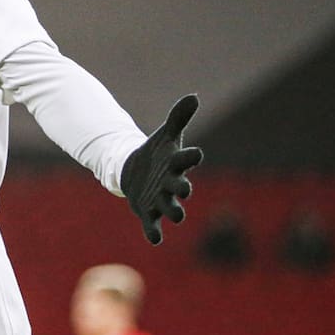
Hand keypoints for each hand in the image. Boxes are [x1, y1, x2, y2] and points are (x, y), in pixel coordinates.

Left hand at [120, 94, 203, 244]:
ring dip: (173, 211)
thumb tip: (193, 96)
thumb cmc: (156, 154)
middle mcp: (172, 184)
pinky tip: (155, 237)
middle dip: (183, 189)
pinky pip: (153, 226)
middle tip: (185, 189)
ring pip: (171, 209)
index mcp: (176, 164)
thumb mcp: (164, 135)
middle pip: (181, 188)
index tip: (196, 153)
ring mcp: (161, 199)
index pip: (188, 159)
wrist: (137, 171)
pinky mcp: (147, 211)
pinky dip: (154, 232)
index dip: (191, 157)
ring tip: (177, 215)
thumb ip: (178, 118)